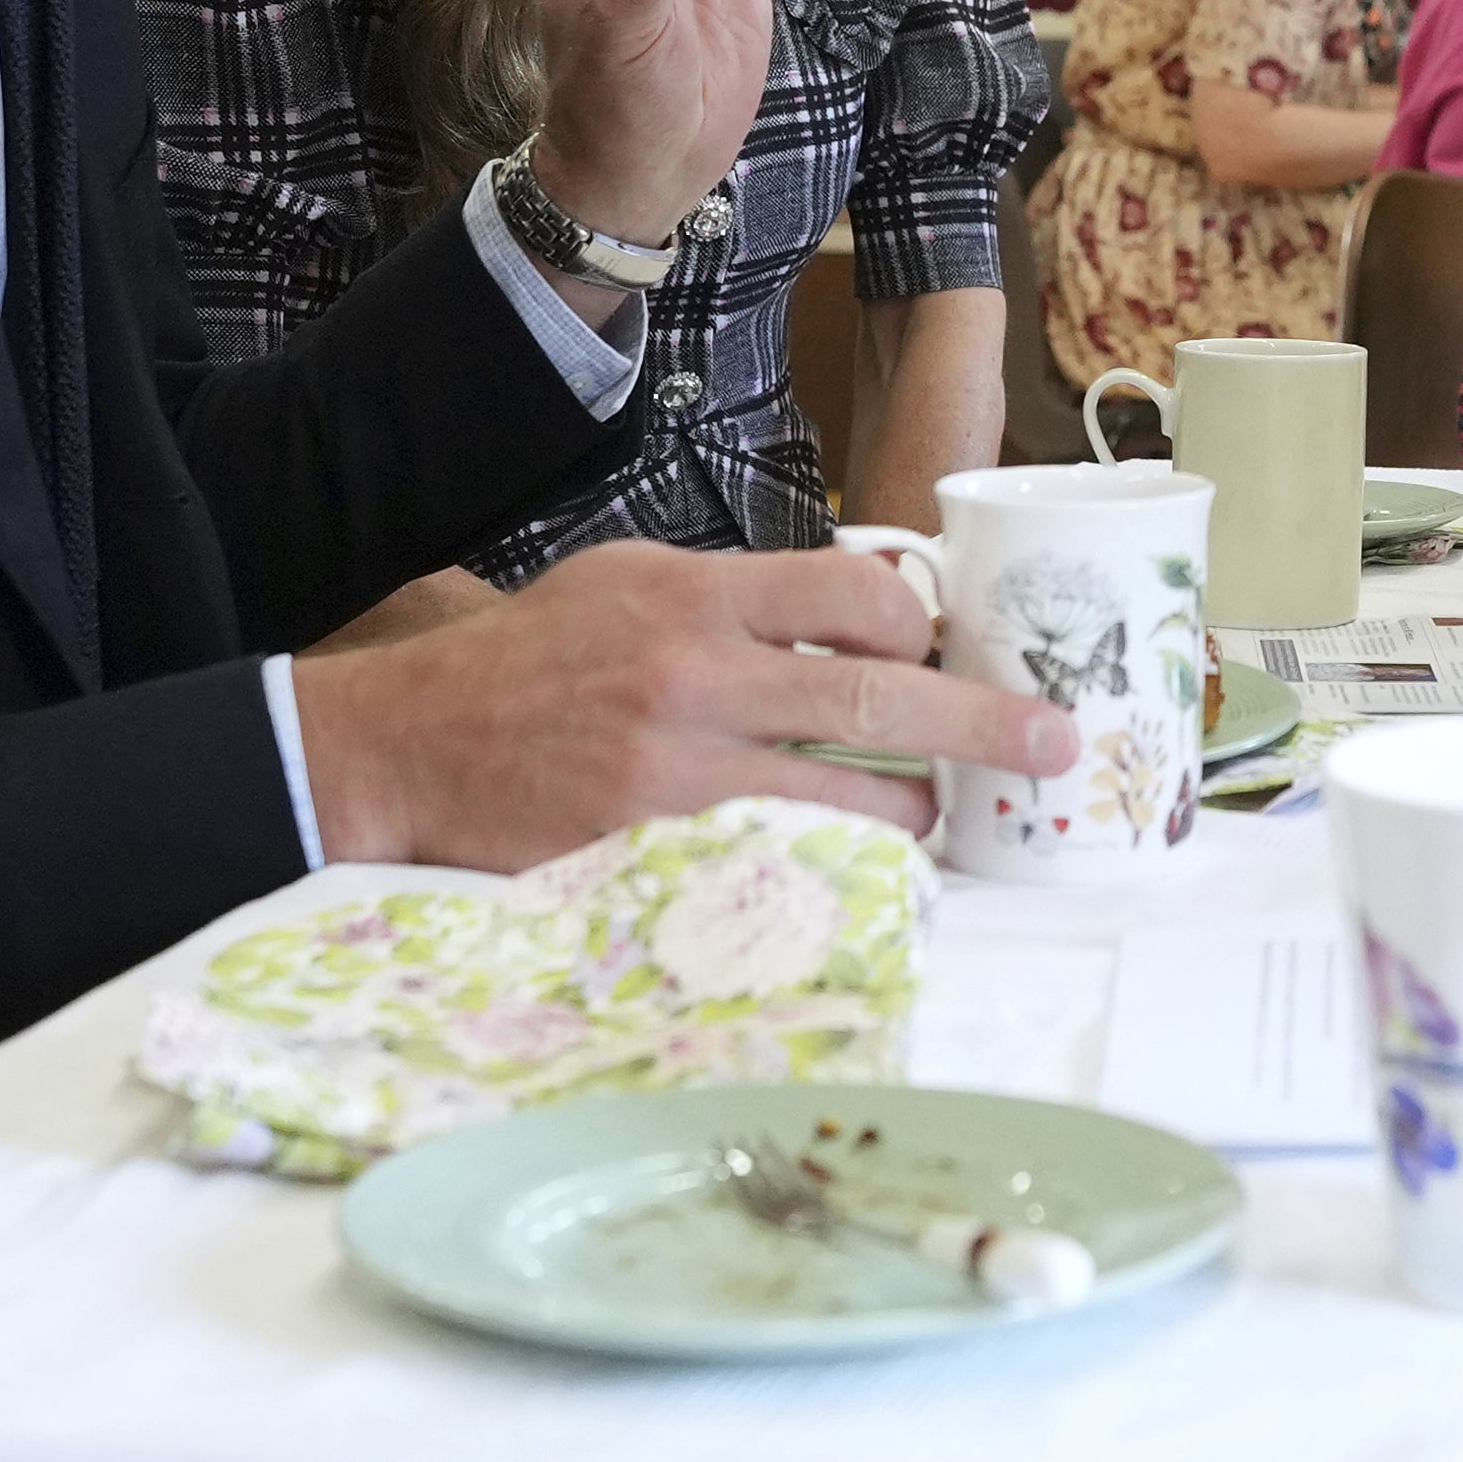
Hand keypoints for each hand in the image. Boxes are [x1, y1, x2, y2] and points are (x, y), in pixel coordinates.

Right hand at [287, 538, 1073, 871]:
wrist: (408, 746)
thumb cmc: (528, 662)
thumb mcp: (626, 583)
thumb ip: (734, 596)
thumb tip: (855, 607)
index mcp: (697, 592)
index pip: (855, 591)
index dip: (916, 626)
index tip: (932, 652)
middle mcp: (697, 673)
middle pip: (882, 696)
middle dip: (986, 723)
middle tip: (1054, 744)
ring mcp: (680, 770)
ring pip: (851, 799)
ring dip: (911, 817)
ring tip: (930, 824)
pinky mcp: (657, 850)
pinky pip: (787, 864)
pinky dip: (836, 871)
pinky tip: (859, 878)